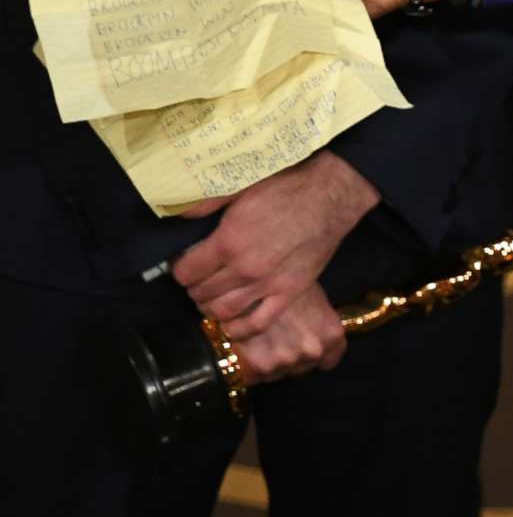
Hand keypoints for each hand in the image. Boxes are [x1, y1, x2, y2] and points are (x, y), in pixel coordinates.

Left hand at [172, 150, 379, 338]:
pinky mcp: (290, 292)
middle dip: (194, 288)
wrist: (330, 196)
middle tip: (199, 279)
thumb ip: (207, 203)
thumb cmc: (285, 188)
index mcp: (228, 241)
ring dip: (210, 308)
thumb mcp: (240, 187)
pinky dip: (239, 329)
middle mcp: (245, 268)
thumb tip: (179, 215)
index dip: (180, 268)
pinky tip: (233, 323)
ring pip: (223, 311)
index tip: (185, 264)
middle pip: (201, 293)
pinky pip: (258, 323)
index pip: (185, 272)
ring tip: (212, 297)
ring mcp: (268, 283)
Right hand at [228, 281, 347, 383]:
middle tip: (273, 338)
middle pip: (300, 367)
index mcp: (331, 334)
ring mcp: (285, 360)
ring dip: (266, 362)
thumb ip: (316, 321)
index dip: (316, 355)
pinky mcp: (258, 368)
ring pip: (275, 373)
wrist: (248, 279)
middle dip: (288, 357)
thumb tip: (309, 330)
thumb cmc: (282, 279)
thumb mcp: (311, 295)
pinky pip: (253, 377)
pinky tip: (242, 346)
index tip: (304, 348)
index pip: (329, 359)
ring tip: (256, 338)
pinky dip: (246, 367)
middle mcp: (313, 350)